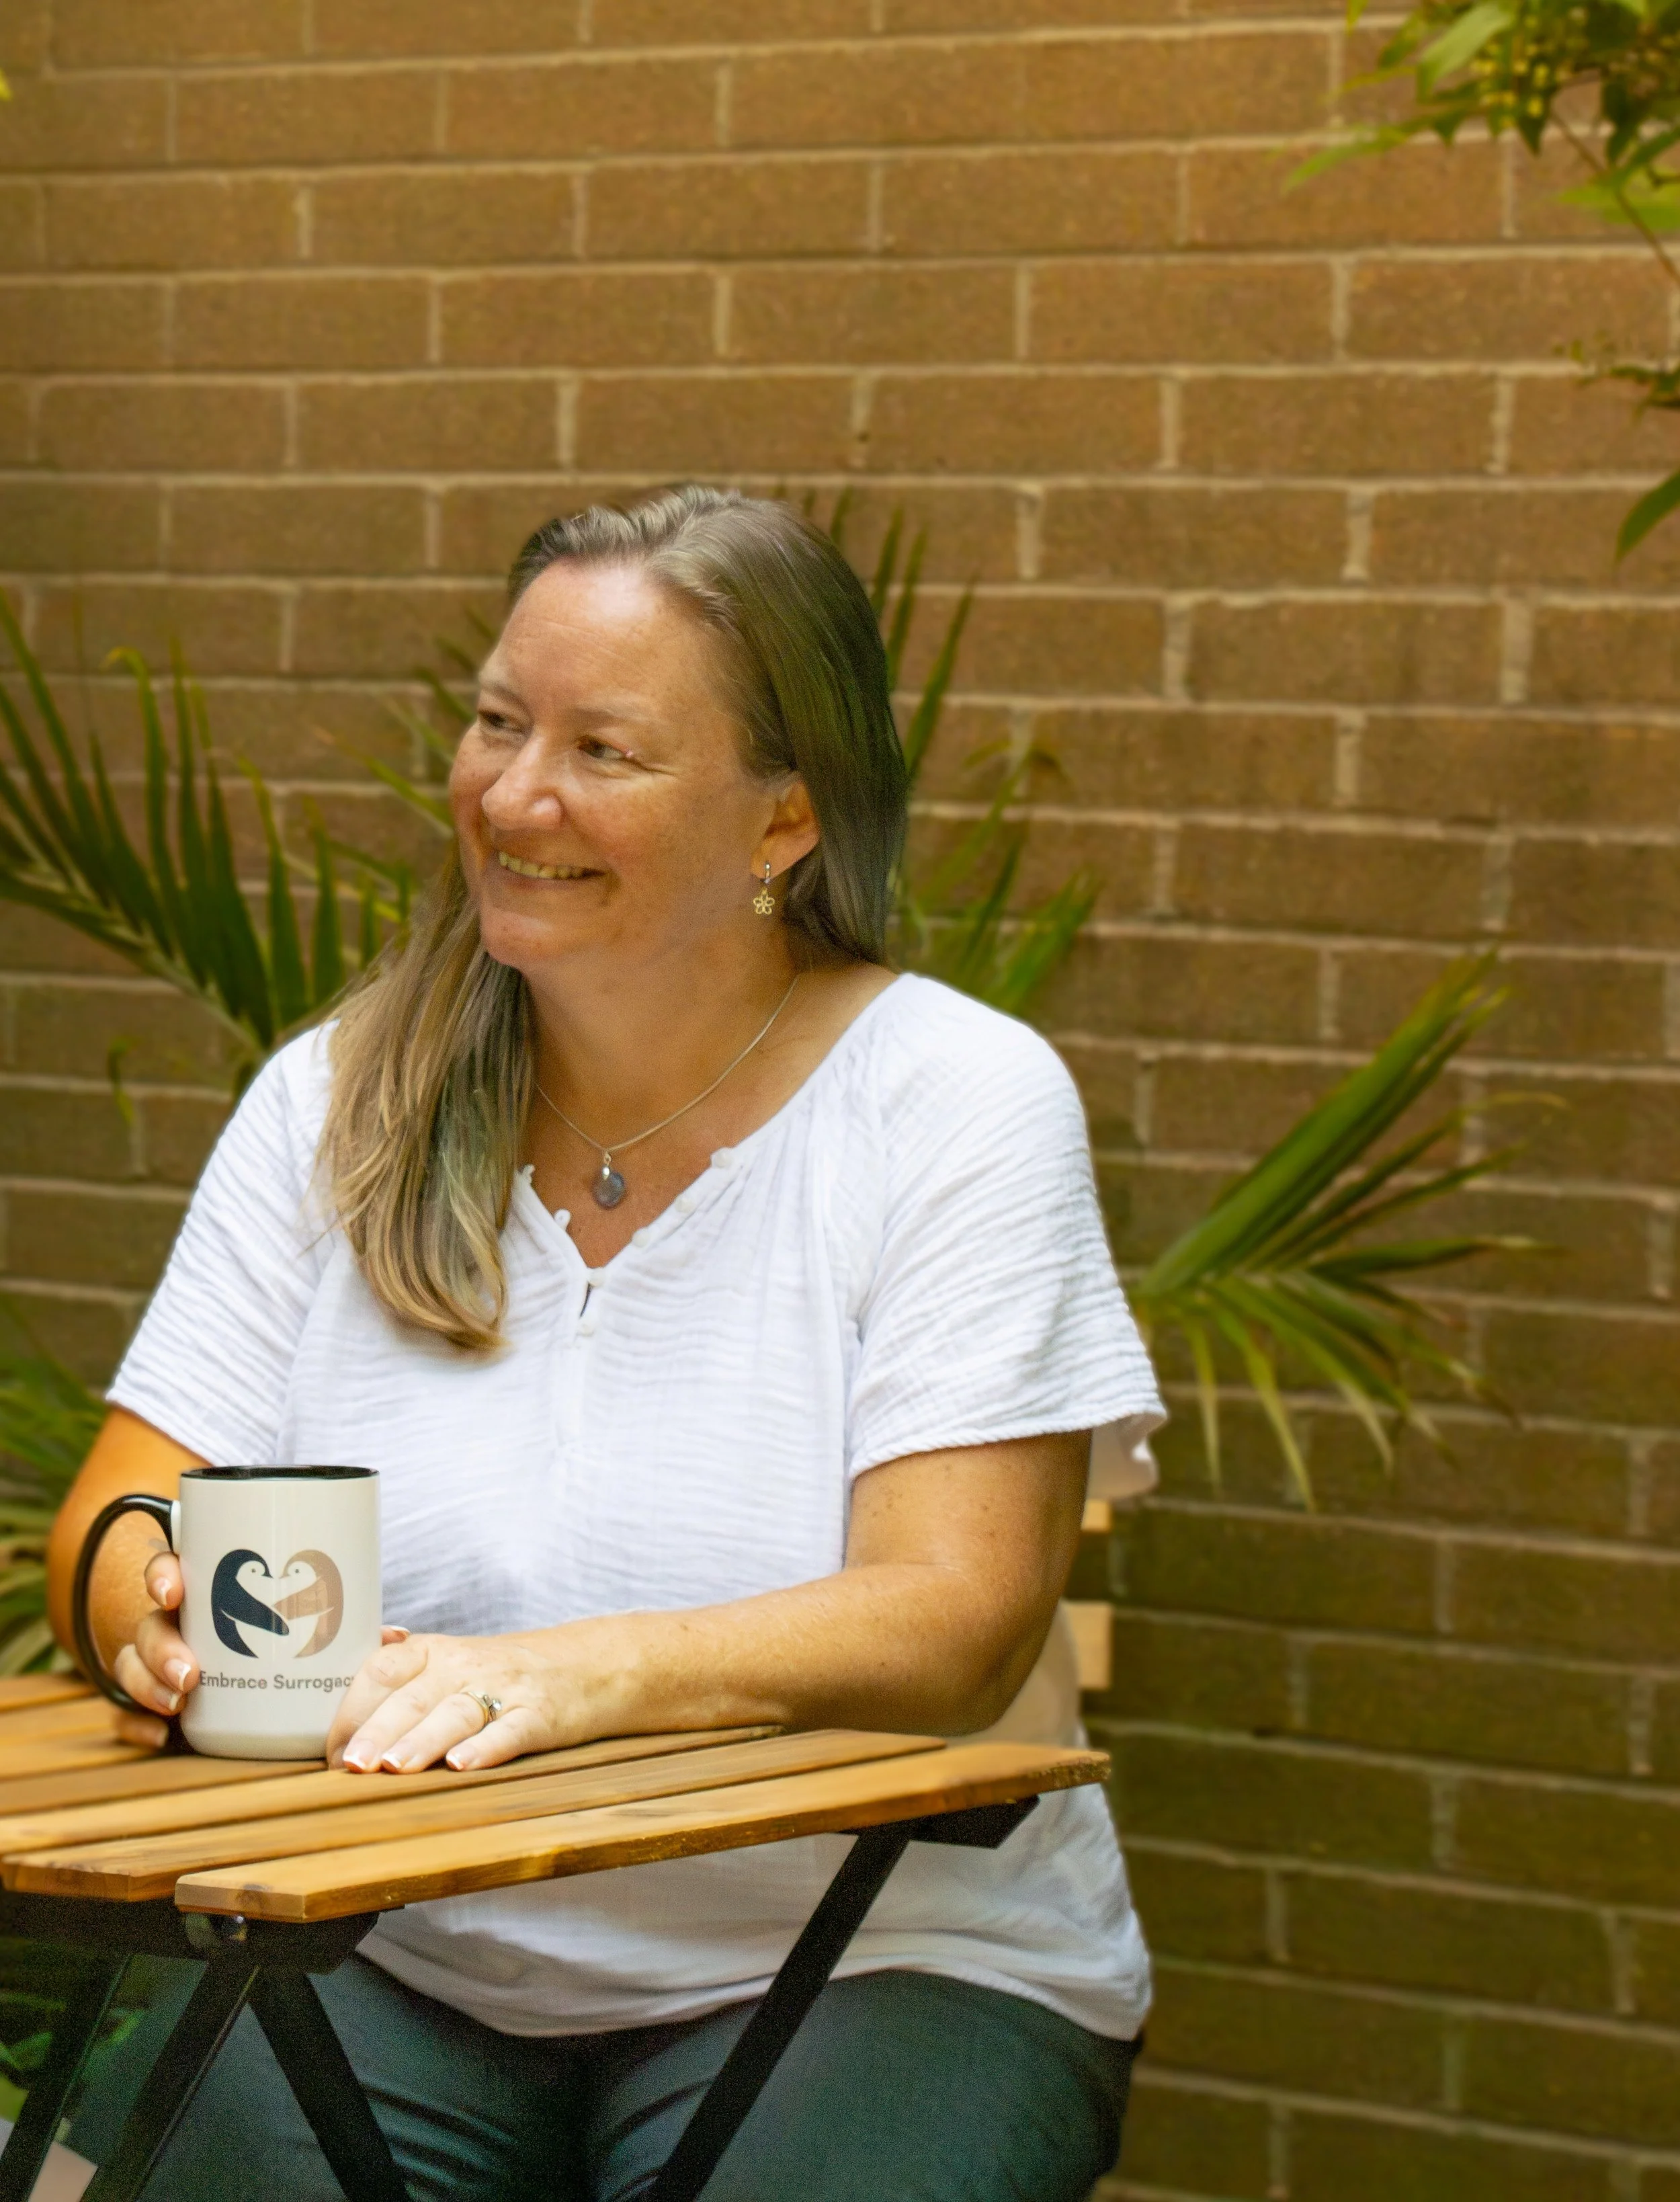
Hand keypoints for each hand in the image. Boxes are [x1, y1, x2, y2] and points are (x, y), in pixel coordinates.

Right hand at [110, 1552, 410, 1754]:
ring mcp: (157, 1662)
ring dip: (149, 1684)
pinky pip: (126, 1714)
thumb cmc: (283, 1631)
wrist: (250, 1662)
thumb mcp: (309, 1621)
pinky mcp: (151, 1702)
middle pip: (151, 1626)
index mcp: (206, 1589)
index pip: (170, 1569)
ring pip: (133, 1666)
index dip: (164, 1574)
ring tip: (179, 1702)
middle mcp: (175, 1623)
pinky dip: (137, 1725)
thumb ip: (344, 1628)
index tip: (174, 1589)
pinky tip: (160, 1736)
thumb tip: (395, 1638)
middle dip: (163, 1648)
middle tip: (191, 1674)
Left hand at [329, 1632, 566, 1773]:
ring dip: (422, 1740)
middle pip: (413, 1696)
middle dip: (378, 1729)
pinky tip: (463, 1766)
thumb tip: (337, 1685)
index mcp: (432, 1651)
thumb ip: (397, 1670)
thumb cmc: (498, 1673)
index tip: (330, 1751)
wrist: (584, 1666)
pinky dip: (486, 1748)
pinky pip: (510, 1730)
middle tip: (352, 1764)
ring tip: (395, 1766)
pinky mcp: (540, 1715)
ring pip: (456, 1713)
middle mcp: (464, 1665)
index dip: (351, 1709)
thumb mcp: (448, 1660)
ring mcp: (504, 1689)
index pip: (382, 1670)